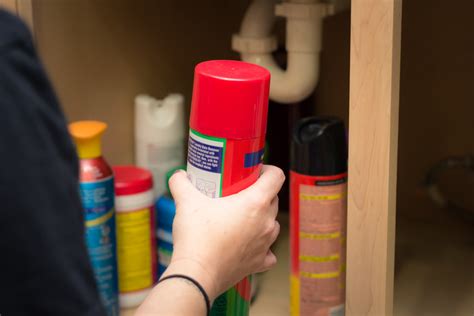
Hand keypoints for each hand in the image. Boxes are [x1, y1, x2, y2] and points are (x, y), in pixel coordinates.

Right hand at [164, 165, 284, 300]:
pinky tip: (249, 244)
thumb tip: (179, 174)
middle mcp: (265, 223)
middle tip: (239, 193)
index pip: (276, 176)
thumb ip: (181, 183)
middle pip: (273, 199)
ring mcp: (265, 244)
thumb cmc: (196, 238)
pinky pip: (268, 251)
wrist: (196, 275)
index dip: (267, 170)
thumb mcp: (186, 202)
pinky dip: (262, 247)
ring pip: (272, 223)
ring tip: (242, 217)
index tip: (254, 171)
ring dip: (262, 218)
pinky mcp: (259, 263)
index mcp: (255, 203)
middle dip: (259, 193)